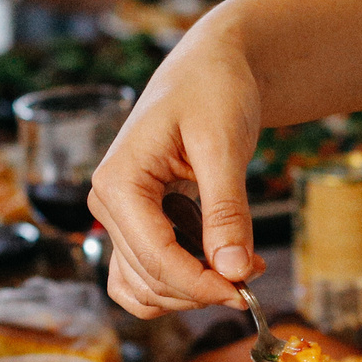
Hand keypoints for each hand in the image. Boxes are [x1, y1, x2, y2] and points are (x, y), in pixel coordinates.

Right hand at [86, 18, 265, 314]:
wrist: (209, 68)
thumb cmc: (213, 91)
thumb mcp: (224, 146)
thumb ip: (226, 211)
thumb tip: (233, 271)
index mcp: (118, 182)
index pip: (155, 258)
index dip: (201, 284)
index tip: (245, 293)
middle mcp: (107, 204)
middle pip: (150, 279)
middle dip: (203, 287)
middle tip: (254, 273)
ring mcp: (118, 217)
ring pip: (144, 287)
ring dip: (192, 290)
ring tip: (242, 264)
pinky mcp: (136, 223)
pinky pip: (147, 275)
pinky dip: (183, 281)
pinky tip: (220, 261)